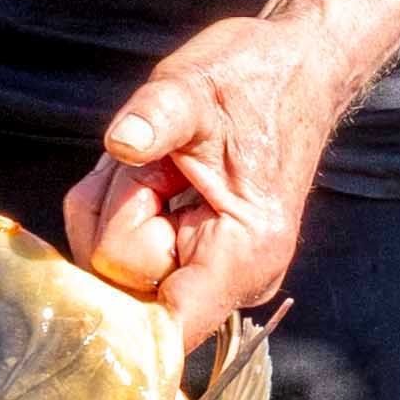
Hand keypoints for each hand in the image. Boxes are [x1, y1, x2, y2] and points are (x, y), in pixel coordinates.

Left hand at [64, 17, 347, 332]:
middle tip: (155, 163)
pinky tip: (148, 171)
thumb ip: (157, 115)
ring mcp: (211, 272)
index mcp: (245, 251)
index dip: (120, 308)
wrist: (294, 73)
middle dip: (116, 215)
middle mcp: (233, 279)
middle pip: (126, 287)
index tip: (106, 236)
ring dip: (113, 205)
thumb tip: (121, 141)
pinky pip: (121, 253)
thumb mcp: (197, 87)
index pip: (168, 326)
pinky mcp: (192, 259)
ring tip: (158, 160)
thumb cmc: (256, 80)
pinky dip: (116, 208)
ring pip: (114, 270)